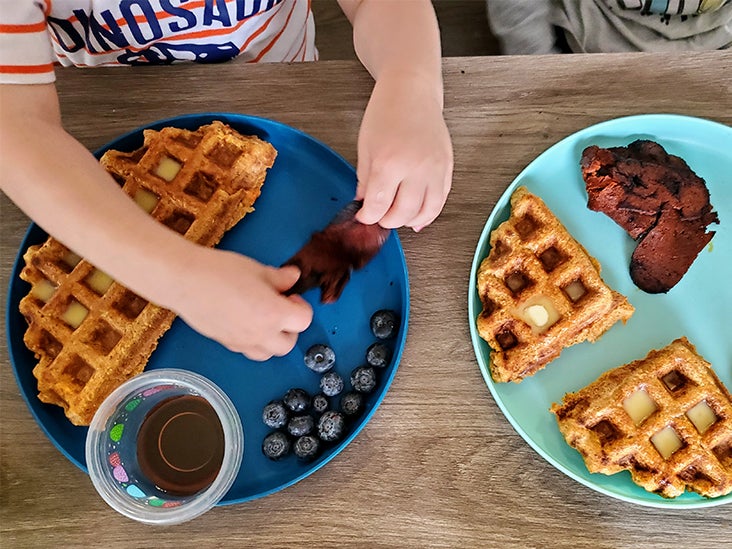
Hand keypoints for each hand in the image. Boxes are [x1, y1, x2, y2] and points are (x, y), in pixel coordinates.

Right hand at [173, 248, 312, 360]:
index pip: (304, 320)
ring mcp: (241, 342)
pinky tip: (245, 321)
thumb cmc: (219, 272)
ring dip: (272, 340)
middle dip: (290, 328)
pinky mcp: (225, 343)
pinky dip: (253, 341)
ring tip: (264, 318)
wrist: (184, 280)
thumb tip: (293, 277)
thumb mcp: (257, 270)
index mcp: (274, 314)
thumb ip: (280, 278)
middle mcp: (260, 334)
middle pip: (289, 344)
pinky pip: (247, 350)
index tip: (290, 296)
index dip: (301, 306)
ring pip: (268, 354)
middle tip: (281, 309)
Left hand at [354, 71, 452, 230]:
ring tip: (399, 218)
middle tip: (380, 217)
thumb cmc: (386, 112)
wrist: (412, 91)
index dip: (368, 216)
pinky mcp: (447, 167)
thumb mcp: (365, 147)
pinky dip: (429, 213)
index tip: (364, 216)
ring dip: (410, 221)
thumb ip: (364, 179)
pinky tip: (418, 217)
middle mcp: (415, 168)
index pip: (378, 206)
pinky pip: (440, 200)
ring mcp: (434, 169)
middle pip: (402, 213)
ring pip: (425, 212)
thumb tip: (366, 203)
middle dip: (388, 221)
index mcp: (389, 162)